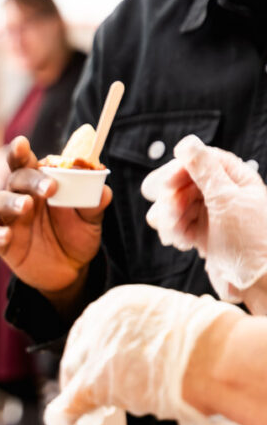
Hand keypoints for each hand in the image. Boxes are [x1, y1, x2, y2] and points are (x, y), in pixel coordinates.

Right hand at [0, 136, 110, 308]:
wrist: (70, 270)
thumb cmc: (76, 234)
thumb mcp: (91, 220)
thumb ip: (94, 204)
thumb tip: (104, 191)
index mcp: (39, 183)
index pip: (26, 161)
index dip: (20, 150)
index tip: (22, 143)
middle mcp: (21, 196)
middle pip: (15, 178)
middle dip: (29, 179)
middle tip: (49, 187)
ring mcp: (10, 220)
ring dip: (11, 202)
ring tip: (26, 206)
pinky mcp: (4, 244)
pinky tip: (6, 235)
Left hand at [43, 284, 243, 424]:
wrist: (213, 357)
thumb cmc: (208, 343)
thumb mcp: (171, 320)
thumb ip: (149, 333)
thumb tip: (149, 352)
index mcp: (119, 302)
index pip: (93, 329)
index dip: (96, 353)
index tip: (101, 368)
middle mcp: (99, 321)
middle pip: (80, 353)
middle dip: (86, 376)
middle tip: (96, 400)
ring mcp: (94, 352)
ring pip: (74, 375)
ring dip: (81, 397)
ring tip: (95, 417)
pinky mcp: (93, 382)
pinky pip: (70, 401)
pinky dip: (64, 414)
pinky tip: (61, 423)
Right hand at [143, 135, 266, 305]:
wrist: (258, 283)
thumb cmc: (252, 242)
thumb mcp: (227, 200)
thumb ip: (205, 170)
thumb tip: (187, 142)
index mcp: (237, 179)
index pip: (202, 161)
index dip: (180, 170)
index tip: (166, 185)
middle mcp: (224, 194)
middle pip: (185, 183)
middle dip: (171, 200)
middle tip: (168, 216)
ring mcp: (213, 215)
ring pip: (177, 205)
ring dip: (170, 219)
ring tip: (174, 235)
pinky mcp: (204, 234)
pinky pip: (179, 225)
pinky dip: (175, 232)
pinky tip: (180, 243)